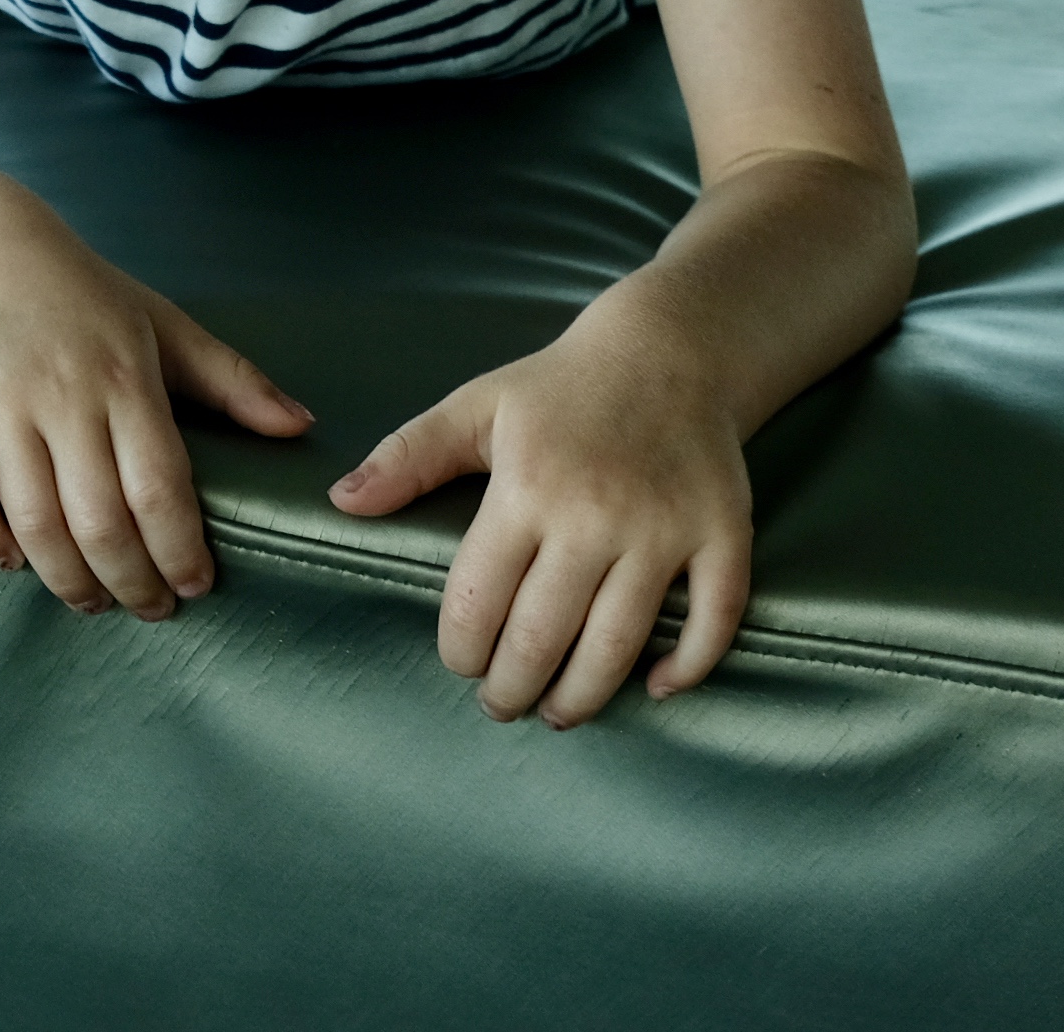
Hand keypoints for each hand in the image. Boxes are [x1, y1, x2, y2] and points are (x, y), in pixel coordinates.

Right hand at [0, 201, 310, 620]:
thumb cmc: (85, 296)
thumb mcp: (165, 326)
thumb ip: (233, 380)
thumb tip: (301, 426)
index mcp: (124, 376)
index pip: (159, 488)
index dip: (179, 551)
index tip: (196, 586)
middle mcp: (61, 392)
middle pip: (99, 520)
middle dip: (130, 582)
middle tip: (147, 608)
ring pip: (34, 521)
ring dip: (66, 579)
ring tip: (90, 600)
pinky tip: (15, 563)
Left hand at [325, 317, 752, 723]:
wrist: (669, 350)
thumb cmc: (560, 388)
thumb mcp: (475, 407)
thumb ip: (408, 457)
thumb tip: (341, 502)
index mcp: (527, 487)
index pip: (480, 600)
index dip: (462, 648)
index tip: (458, 662)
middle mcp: (595, 515)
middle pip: (544, 637)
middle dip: (513, 687)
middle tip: (501, 705)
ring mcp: (664, 528)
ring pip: (619, 644)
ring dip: (584, 696)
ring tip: (558, 713)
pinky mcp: (722, 533)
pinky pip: (713, 619)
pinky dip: (687, 666)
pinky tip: (655, 688)